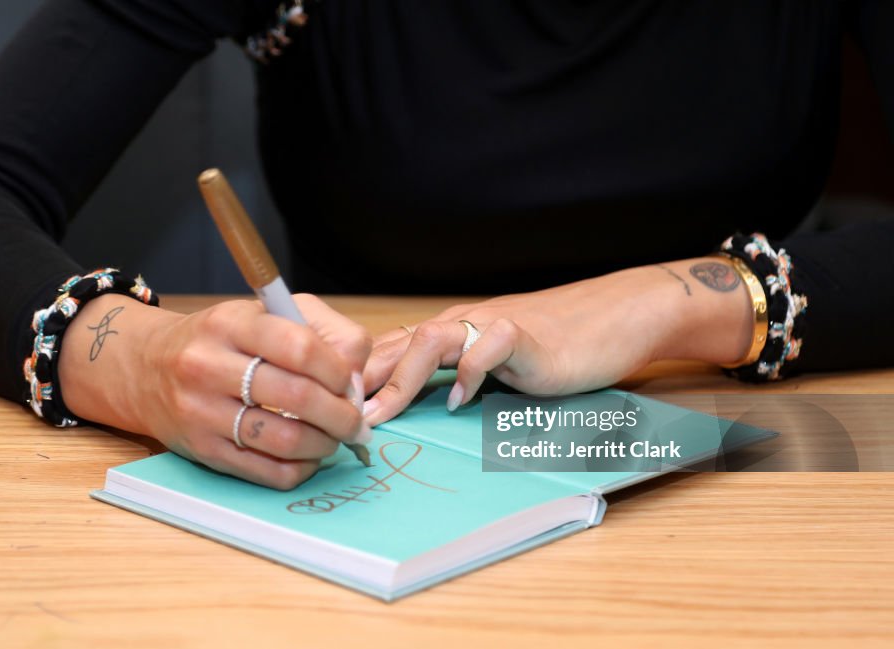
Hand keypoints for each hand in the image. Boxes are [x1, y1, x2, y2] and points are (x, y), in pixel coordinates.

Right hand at [59, 293, 371, 489]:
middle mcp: (209, 365)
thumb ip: (322, 331)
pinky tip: (308, 458)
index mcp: (231, 323)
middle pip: (297, 396)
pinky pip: (265, 470)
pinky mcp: (201, 450)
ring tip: (334, 440)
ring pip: (283, 439)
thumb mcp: (264, 313)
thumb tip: (357, 378)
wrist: (146, 367)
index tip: (351, 384)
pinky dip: (299, 469)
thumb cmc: (222, 340)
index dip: (339, 371)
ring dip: (323, 445)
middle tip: (357, 423)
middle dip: (341, 415)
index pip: (300, 347)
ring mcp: (201, 411)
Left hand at [362, 258, 753, 425]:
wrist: (611, 319)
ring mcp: (491, 324)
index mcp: (449, 333)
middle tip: (335, 418)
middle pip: (397, 343)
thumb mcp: (493, 368)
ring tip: (380, 413)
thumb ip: (456, 381)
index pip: (390, 350)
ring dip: (400, 378)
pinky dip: (470, 374)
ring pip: (430, 339)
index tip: (330, 413)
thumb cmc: (553, 347)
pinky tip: (459, 402)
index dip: (357, 378)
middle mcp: (462, 323)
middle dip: (362, 380)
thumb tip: (415, 409)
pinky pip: (487, 347)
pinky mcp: (524, 335)